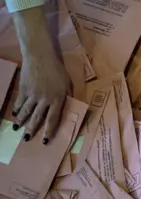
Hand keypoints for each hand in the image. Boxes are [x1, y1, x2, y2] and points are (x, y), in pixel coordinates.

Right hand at [11, 7, 70, 144]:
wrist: (41, 57)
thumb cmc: (58, 70)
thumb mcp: (68, 84)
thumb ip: (67, 96)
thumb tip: (67, 108)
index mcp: (58, 99)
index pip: (53, 119)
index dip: (49, 131)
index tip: (45, 141)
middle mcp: (45, 100)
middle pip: (36, 118)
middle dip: (32, 130)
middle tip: (27, 139)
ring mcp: (32, 95)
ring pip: (25, 112)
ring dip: (21, 122)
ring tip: (17, 130)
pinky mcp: (23, 90)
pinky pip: (19, 103)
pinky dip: (16, 109)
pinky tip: (14, 115)